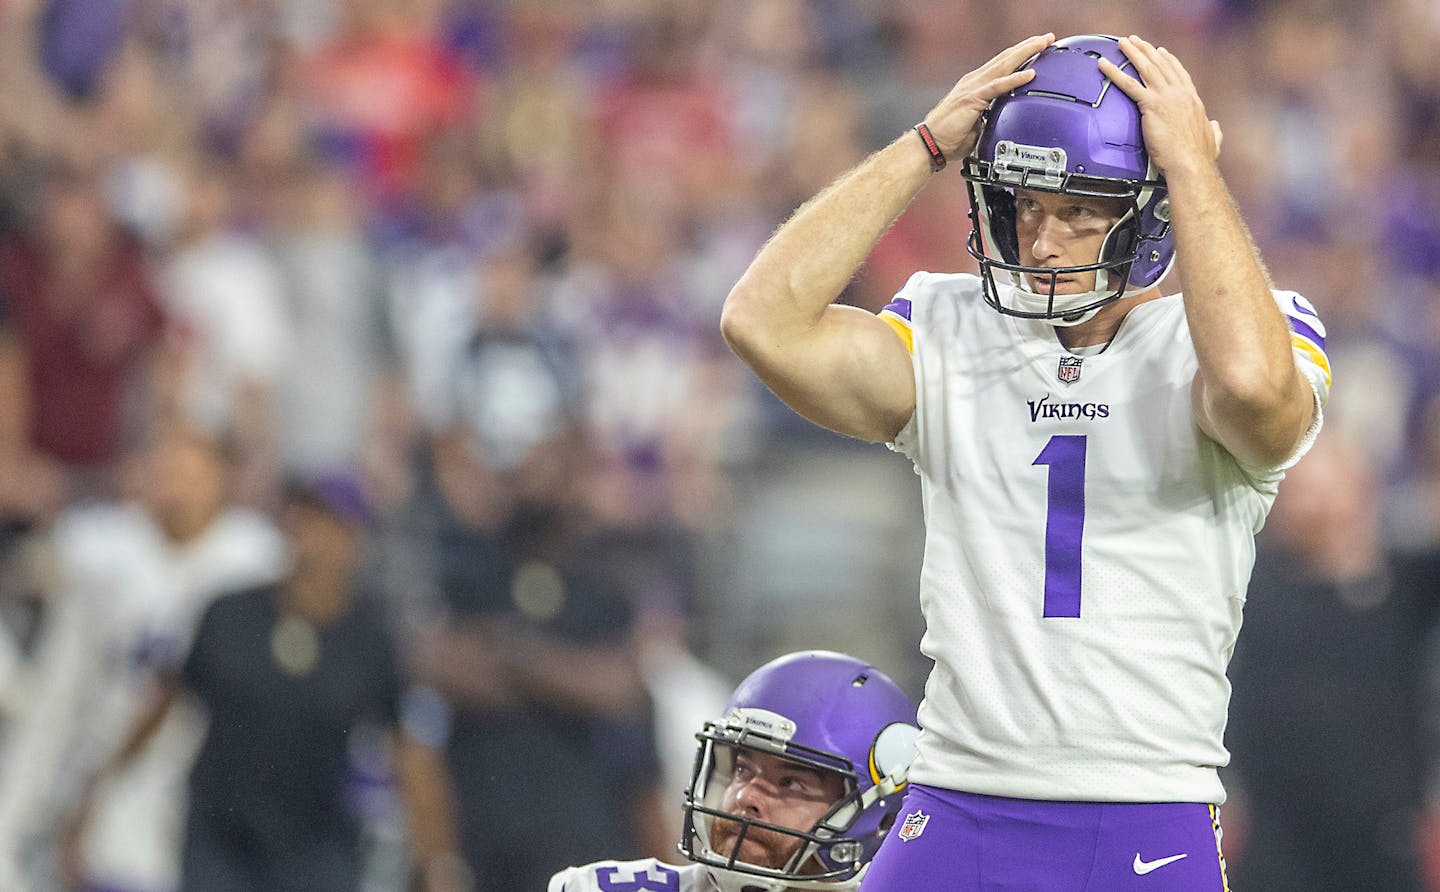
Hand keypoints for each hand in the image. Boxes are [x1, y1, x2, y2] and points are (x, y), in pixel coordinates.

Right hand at [923, 33, 1054, 158]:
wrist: (931, 144)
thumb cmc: (950, 137)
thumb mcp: (976, 123)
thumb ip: (990, 115)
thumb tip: (1003, 118)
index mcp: (975, 85)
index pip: (1002, 64)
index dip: (1020, 53)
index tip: (1037, 47)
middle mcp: (975, 81)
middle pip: (1006, 58)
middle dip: (1028, 46)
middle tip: (1047, 37)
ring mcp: (973, 88)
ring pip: (1004, 65)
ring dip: (1026, 52)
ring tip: (1043, 43)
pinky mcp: (972, 98)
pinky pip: (998, 86)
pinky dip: (1014, 79)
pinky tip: (1030, 74)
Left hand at [1098, 35, 1221, 176]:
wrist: (1190, 163)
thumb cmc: (1199, 158)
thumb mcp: (1213, 141)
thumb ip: (1214, 131)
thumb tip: (1215, 127)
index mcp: (1193, 101)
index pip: (1179, 75)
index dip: (1169, 61)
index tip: (1162, 52)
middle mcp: (1180, 94)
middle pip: (1161, 65)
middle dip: (1148, 50)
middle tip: (1136, 41)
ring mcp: (1166, 97)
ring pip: (1147, 68)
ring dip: (1133, 52)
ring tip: (1123, 43)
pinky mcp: (1152, 105)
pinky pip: (1129, 84)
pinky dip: (1114, 72)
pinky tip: (1105, 65)